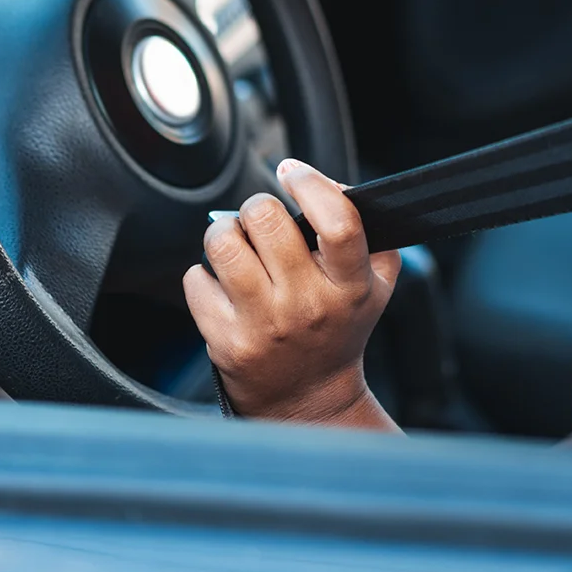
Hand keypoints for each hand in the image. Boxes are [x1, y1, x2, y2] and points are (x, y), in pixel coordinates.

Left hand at [183, 158, 401, 426]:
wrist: (308, 398)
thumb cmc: (339, 326)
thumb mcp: (374, 282)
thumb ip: (366, 227)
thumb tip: (325, 182)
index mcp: (350, 286)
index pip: (337, 222)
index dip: (310, 184)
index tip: (292, 173)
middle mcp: (307, 305)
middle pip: (267, 220)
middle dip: (259, 207)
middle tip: (262, 219)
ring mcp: (263, 325)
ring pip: (223, 243)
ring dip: (224, 231)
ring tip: (237, 243)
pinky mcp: (225, 341)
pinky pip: (196, 279)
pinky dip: (205, 274)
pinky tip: (224, 286)